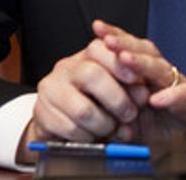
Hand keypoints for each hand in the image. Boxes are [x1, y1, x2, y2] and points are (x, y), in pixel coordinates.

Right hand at [16, 22, 149, 163]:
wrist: (68, 127)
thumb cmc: (102, 104)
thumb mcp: (121, 88)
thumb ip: (133, 85)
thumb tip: (143, 93)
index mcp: (87, 55)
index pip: (99, 48)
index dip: (119, 63)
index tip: (137, 79)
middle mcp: (66, 68)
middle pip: (91, 75)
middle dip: (117, 99)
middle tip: (130, 115)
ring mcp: (50, 89)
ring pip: (83, 109)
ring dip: (105, 124)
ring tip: (113, 129)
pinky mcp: (41, 113)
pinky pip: (70, 129)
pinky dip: (89, 137)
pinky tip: (94, 136)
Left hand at [94, 20, 185, 125]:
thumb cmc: (159, 129)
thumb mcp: (129, 119)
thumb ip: (112, 109)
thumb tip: (88, 102)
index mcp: (147, 76)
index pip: (133, 49)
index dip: (116, 37)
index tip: (98, 28)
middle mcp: (163, 78)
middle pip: (147, 53)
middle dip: (126, 44)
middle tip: (107, 40)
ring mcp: (180, 89)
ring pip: (162, 69)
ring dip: (143, 64)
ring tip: (125, 59)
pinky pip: (185, 96)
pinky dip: (172, 96)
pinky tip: (157, 99)